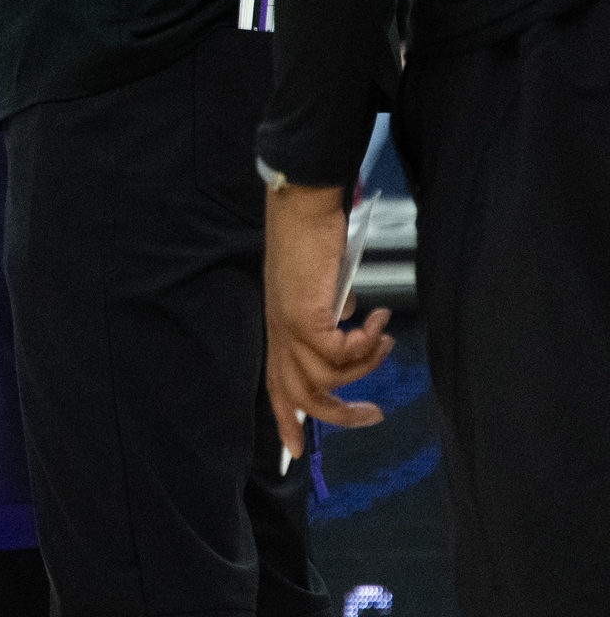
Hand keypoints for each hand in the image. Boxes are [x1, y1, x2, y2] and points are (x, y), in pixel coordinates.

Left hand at [266, 182, 393, 459]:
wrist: (302, 208)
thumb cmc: (312, 241)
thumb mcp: (320, 289)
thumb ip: (329, 317)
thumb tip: (346, 330)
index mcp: (279, 328)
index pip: (276, 383)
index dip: (285, 418)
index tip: (292, 452)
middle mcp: (279, 332)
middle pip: (302, 395)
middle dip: (340, 415)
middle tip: (375, 413)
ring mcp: (289, 326)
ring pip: (328, 378)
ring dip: (366, 365)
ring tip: (384, 340)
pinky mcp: (304, 317)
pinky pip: (340, 352)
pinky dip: (366, 342)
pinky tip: (380, 319)